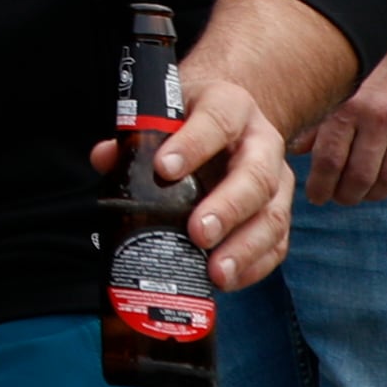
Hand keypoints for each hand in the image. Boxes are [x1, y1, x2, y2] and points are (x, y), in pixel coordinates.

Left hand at [85, 0, 360, 288]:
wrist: (233, 114)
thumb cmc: (190, 116)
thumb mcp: (165, 110)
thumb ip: (134, 134)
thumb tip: (106, 159)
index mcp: (230, 107)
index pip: (216, 122)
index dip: (192, 145)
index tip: (164, 169)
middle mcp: (262, 142)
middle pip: (255, 176)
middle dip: (227, 208)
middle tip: (199, 233)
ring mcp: (278, 179)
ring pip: (273, 214)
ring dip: (246, 247)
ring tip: (217, 272)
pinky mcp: (280, 209)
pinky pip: (277, 241)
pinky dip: (255, 264)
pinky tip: (230, 280)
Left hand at [307, 45, 386, 205]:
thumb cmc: (368, 67)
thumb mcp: (336, 85)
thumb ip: (316, 120)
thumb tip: (293, 153)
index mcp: (349, 105)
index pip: (329, 161)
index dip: (320, 186)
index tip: (314, 197)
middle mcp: (381, 117)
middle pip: (360, 177)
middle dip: (344, 196)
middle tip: (337, 198)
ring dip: (373, 195)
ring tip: (361, 194)